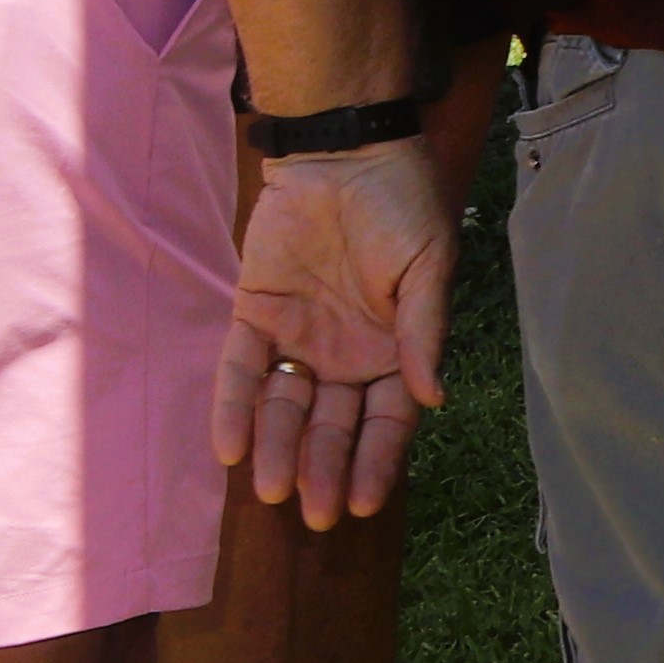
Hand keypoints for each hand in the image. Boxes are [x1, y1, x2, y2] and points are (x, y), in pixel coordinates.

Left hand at [215, 143, 451, 530]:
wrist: (345, 149)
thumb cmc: (402, 203)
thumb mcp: (429, 265)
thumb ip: (425, 331)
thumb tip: (433, 399)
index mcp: (394, 348)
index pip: (386, 420)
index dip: (378, 461)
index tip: (366, 502)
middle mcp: (345, 354)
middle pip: (332, 425)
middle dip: (324, 469)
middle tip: (315, 514)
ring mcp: (298, 338)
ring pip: (284, 408)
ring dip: (278, 449)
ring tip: (271, 490)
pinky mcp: (254, 315)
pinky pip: (239, 371)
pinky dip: (233, 408)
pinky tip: (230, 447)